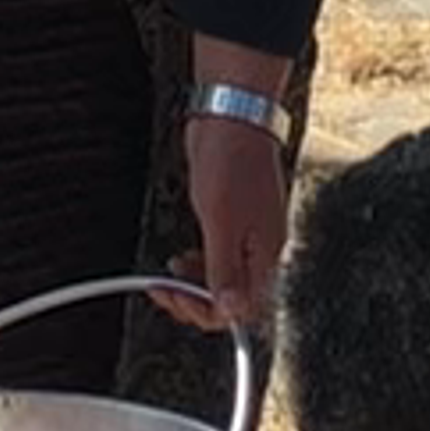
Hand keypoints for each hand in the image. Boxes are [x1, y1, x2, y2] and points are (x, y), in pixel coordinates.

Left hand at [177, 98, 289, 327]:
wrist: (233, 117)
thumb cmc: (231, 162)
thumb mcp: (220, 222)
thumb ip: (223, 269)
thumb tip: (230, 311)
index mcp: (265, 254)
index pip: (243, 308)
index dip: (207, 312)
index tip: (176, 300)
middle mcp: (260, 248)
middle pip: (233, 297)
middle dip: (196, 301)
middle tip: (164, 291)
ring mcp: (248, 232)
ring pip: (223, 277)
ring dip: (194, 285)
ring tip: (168, 276)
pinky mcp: (234, 218)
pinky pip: (217, 255)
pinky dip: (197, 263)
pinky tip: (180, 258)